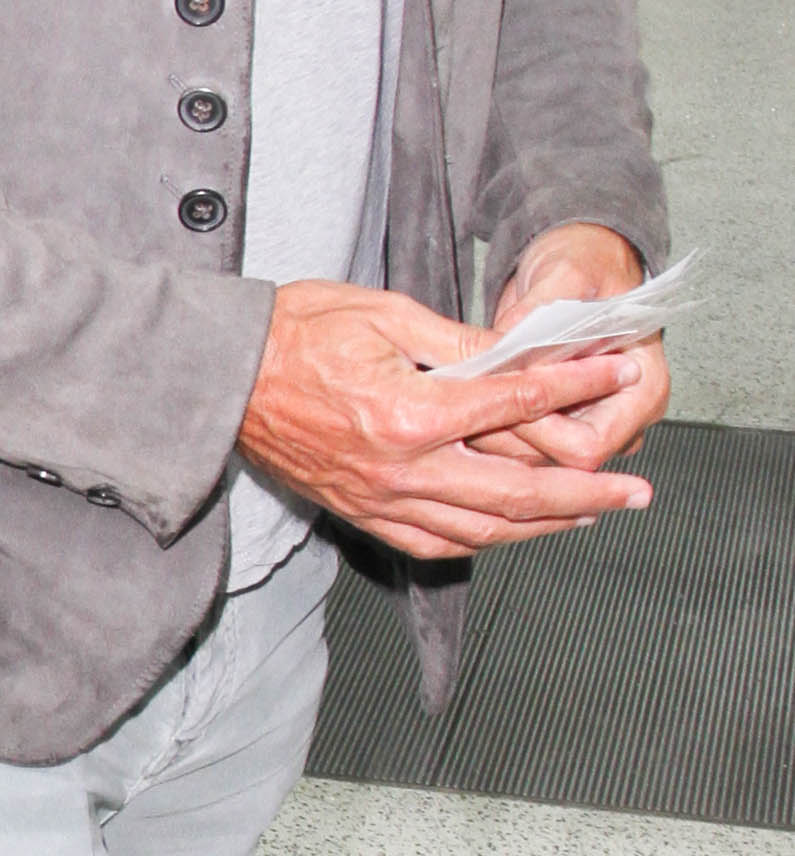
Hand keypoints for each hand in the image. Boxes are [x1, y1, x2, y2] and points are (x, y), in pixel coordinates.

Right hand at [238, 277, 653, 561]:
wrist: (217, 375)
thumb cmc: (289, 332)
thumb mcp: (380, 312)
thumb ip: (456, 342)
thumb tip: (519, 356)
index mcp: (406, 411)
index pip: (514, 404)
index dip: (573, 388)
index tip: (615, 374)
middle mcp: (399, 467)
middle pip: (516, 491)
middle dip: (587, 490)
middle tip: (637, 490)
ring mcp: (381, 499)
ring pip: (485, 529)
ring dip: (550, 525)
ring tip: (595, 513)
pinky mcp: (363, 513)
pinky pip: (438, 543)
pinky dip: (489, 542)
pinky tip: (518, 532)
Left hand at [471, 223, 669, 471]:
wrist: (580, 267)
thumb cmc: (588, 265)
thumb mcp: (568, 274)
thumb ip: (545, 308)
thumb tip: (512, 339)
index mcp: (643, 387)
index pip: (589, 445)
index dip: (540, 431)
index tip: (500, 400)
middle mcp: (621, 416)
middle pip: (558, 461)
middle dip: (508, 433)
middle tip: (462, 401)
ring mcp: (589, 421)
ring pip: (534, 459)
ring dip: (493, 433)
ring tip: (457, 399)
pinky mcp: (559, 419)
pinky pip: (523, 442)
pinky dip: (492, 425)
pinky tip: (463, 400)